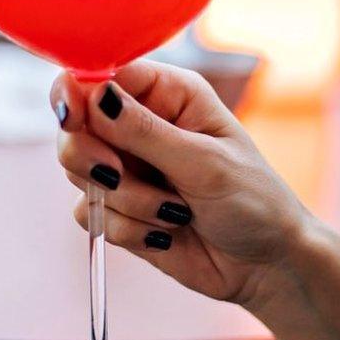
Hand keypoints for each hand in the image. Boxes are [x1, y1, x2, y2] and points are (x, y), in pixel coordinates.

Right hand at [50, 60, 309, 305]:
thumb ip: (144, 131)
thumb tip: (94, 95)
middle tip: (119, 174)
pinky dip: (127, 229)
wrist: (266, 264)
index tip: (73, 117)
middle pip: (76, 124)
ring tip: (176, 211)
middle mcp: (142, 124)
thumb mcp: (203, 161)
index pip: (103, 75)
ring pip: (80, 173)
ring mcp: (129, 168)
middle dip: (93, 157)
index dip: (78, 93)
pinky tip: (167, 233)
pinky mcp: (121, 209)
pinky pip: (91, 215)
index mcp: (169, 94)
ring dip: (126, 201)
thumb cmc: (253, 200)